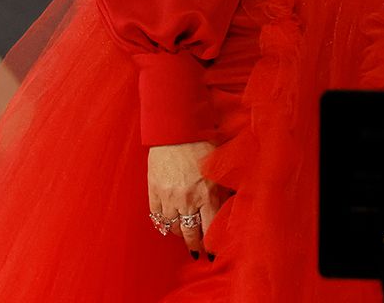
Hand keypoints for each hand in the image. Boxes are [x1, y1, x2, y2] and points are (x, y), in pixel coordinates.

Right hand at [147, 141, 220, 258]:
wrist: (176, 131)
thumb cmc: (202, 144)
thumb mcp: (219, 167)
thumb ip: (223, 188)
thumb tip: (230, 205)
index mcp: (208, 193)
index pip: (210, 229)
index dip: (211, 243)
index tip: (212, 251)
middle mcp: (188, 200)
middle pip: (190, 233)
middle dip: (195, 245)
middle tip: (197, 252)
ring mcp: (168, 197)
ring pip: (172, 227)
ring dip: (178, 233)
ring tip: (183, 235)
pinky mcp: (154, 192)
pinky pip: (156, 216)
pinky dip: (162, 222)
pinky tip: (167, 223)